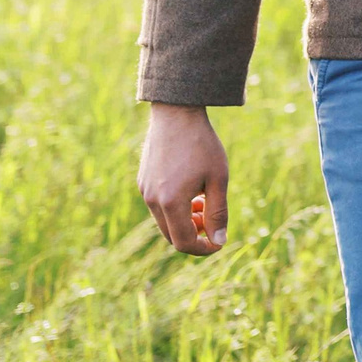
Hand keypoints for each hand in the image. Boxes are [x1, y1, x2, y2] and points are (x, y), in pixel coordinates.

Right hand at [139, 103, 228, 255]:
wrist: (176, 113)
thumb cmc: (202, 144)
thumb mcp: (218, 179)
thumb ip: (218, 213)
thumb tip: (219, 241)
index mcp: (170, 202)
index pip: (184, 243)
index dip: (204, 248)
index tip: (220, 241)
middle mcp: (151, 200)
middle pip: (172, 236)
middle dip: (195, 235)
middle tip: (213, 220)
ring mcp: (143, 191)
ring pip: (165, 222)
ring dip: (185, 221)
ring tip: (204, 201)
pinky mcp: (142, 182)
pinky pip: (158, 207)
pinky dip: (175, 208)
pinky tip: (192, 190)